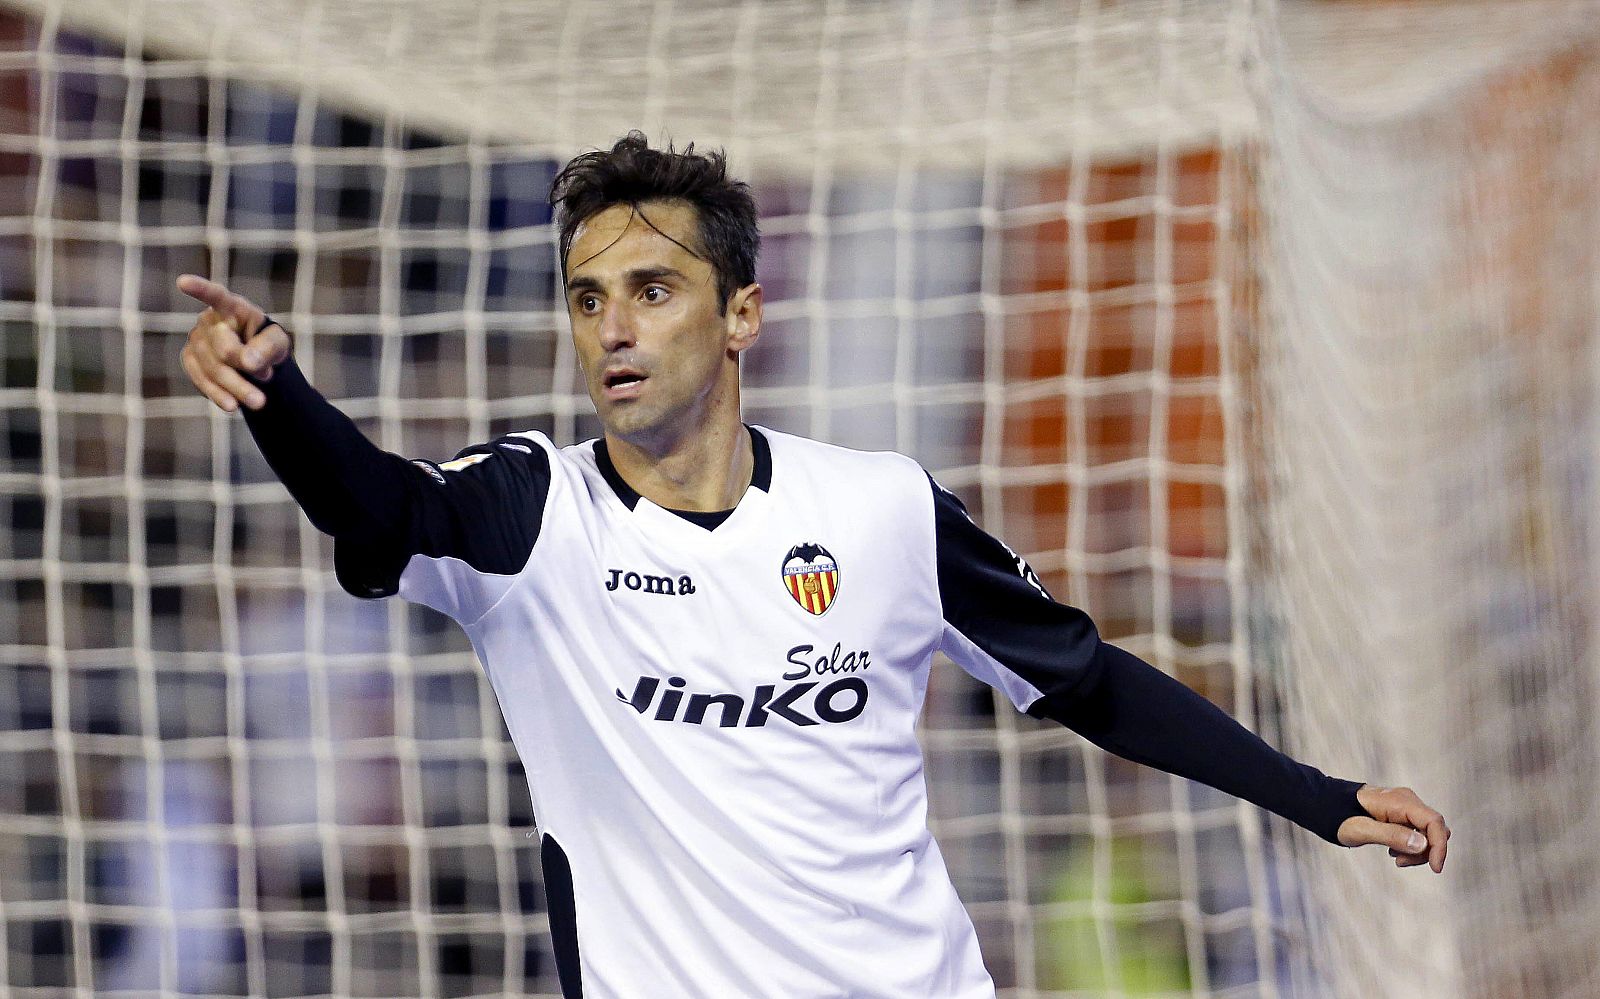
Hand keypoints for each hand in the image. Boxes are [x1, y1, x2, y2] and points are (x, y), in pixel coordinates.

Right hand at [176, 274, 291, 412]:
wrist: (257, 363)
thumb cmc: (268, 344)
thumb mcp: (279, 343)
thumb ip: (268, 347)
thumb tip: (249, 362)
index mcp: (232, 307)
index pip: (216, 295)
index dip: (200, 289)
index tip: (183, 282)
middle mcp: (209, 320)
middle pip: (223, 348)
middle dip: (244, 368)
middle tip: (268, 379)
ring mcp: (196, 340)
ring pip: (212, 368)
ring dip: (236, 387)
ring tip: (259, 403)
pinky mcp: (190, 360)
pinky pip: (201, 379)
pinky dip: (218, 394)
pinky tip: (232, 405)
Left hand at [1337, 785, 1449, 872]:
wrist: (1326, 805)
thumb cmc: (1339, 816)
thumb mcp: (1362, 830)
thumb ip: (1391, 835)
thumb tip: (1422, 843)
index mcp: (1400, 801)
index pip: (1434, 822)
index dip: (1439, 846)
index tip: (1435, 869)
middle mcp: (1407, 800)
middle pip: (1434, 829)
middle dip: (1426, 851)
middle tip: (1400, 862)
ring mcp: (1405, 806)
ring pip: (1427, 832)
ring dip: (1417, 851)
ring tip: (1395, 858)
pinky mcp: (1401, 813)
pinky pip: (1417, 831)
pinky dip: (1411, 845)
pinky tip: (1393, 851)